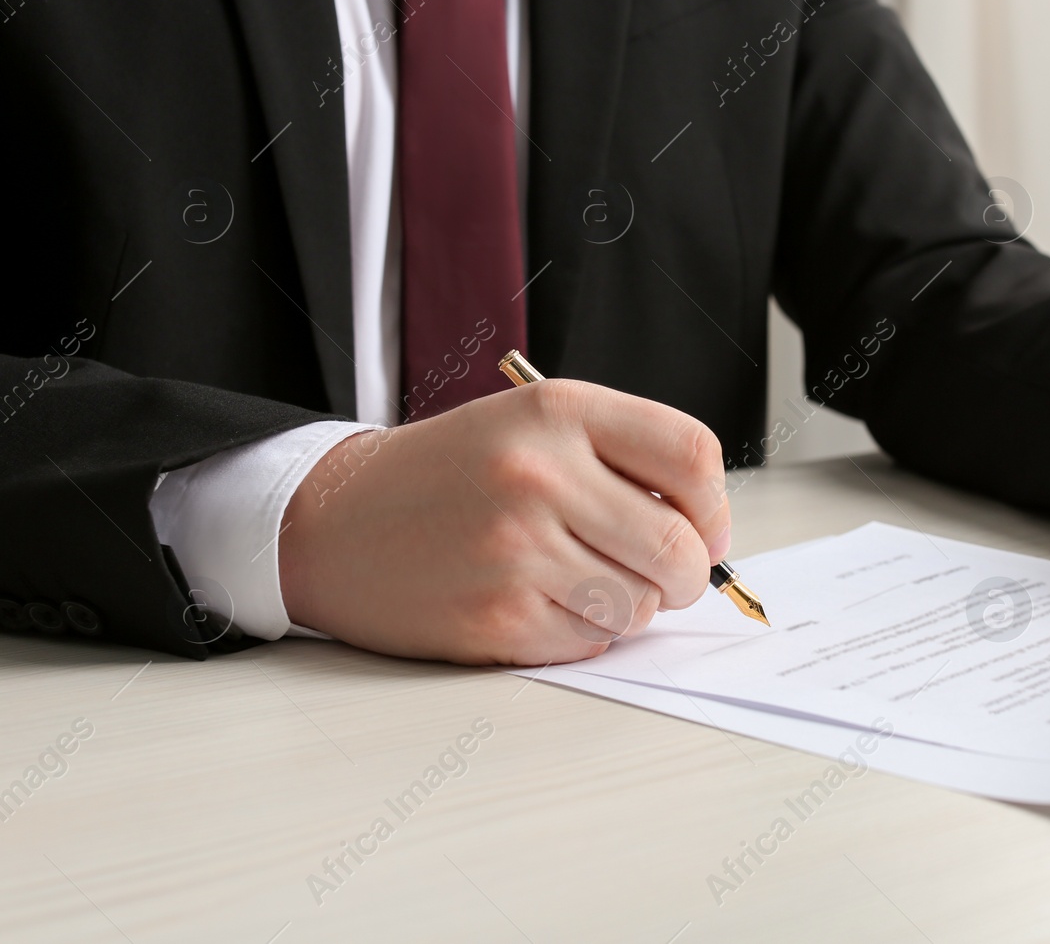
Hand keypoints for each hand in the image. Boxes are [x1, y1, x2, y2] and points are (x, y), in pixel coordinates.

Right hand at [278, 380, 731, 665]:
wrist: (333, 521)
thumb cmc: (448, 474)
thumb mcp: (532, 425)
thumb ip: (623, 459)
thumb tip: (711, 533)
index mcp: (559, 411)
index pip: (693, 455)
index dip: (714, 505)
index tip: (706, 529)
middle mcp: (541, 474)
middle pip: (681, 547)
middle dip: (687, 575)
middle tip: (664, 575)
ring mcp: (518, 549)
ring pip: (642, 604)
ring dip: (630, 605)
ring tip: (578, 578)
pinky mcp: (499, 615)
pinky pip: (592, 640)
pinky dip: (583, 632)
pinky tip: (537, 601)